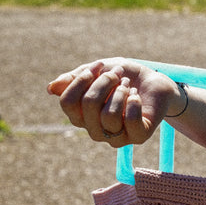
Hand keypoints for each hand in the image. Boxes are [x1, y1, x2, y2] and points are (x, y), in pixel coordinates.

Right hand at [47, 58, 183, 146]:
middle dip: (104, 82)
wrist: (154, 82)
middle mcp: (96, 131)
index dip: (81, 80)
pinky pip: (130, 121)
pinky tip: (136, 96)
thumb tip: (51, 88)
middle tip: (118, 74)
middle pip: (88, 105)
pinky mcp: (138, 137)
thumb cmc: (123, 77)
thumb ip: (75, 79)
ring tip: (128, 86)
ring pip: (108, 116)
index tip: (98, 66)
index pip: (67, 103)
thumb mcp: (97, 72)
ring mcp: (117, 138)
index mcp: (82, 116)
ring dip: (120, 92)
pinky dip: (133, 102)